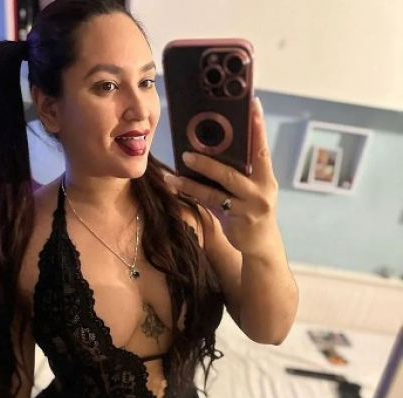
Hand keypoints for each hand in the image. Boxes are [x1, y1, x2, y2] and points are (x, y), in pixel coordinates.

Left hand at [164, 97, 278, 254]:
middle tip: (188, 150)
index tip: (253, 104)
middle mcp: (261, 191)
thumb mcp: (254, 190)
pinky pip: (211, 204)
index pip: (261, 149)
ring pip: (218, 190)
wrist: (262, 246)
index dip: (258, 127)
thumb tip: (214, 149)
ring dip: (195, 178)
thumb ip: (241, 172)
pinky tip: (177, 184)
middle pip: (233, 171)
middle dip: (209, 161)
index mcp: (266, 178)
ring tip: (179, 165)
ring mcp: (249, 207)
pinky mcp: (237, 220)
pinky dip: (193, 192)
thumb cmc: (253, 212)